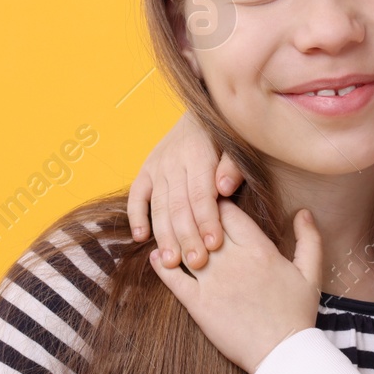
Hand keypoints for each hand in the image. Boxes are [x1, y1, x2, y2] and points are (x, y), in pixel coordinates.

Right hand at [127, 110, 244, 269]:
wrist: (203, 110)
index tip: (213, 245)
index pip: (201, 194)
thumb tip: (224, 190)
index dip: (207, 220)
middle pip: (179, 205)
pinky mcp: (145, 169)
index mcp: (198, 154)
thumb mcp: (237, 145)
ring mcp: (156, 165)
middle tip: (195, 263)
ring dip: (163, 235)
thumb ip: (232, 167)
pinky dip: (136, 216)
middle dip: (186, 236)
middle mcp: (173, 160)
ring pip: (159, 205)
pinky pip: (136, 195)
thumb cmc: (227, 135)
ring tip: (170, 261)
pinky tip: (140, 237)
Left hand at [148, 201, 322, 373]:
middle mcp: (233, 261)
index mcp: (260, 250)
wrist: (283, 354)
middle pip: (203, 224)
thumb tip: (302, 211)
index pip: (228, 212)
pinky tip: (158, 257)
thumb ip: (309, 239)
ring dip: (175, 237)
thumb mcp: (312, 273)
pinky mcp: (198, 304)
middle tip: (186, 211)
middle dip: (194, 215)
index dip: (217, 203)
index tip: (211, 202)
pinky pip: (173, 278)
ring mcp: (213, 282)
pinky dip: (162, 265)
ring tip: (169, 232)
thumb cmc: (297, 314)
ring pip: (185, 246)